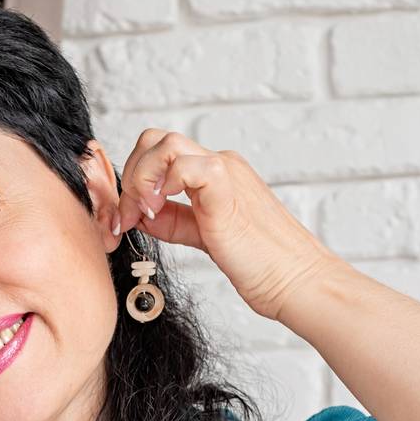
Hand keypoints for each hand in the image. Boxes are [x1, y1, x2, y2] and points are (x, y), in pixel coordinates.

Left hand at [115, 129, 345, 322]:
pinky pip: (188, 164)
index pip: (157, 153)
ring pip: (166, 143)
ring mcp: (226, 173)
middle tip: (127, 217)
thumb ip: (174, 222)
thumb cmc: (260, 264)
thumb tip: (141, 214)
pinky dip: (163, 183)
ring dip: (141, 178)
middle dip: (129, 176)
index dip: (131, 181)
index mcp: (213, 174)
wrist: (296, 280)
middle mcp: (219, 165)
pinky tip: (160, 210)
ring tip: (145, 213)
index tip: (123, 221)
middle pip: (155, 140)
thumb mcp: (204, 237)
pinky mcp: (228, 190)